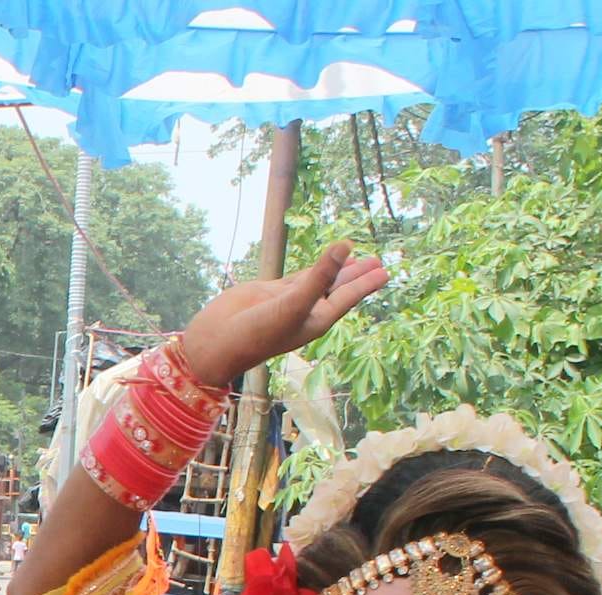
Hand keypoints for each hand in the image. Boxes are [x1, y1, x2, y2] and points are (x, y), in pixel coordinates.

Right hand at [172, 241, 389, 389]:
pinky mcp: (271, 292)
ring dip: (338, 270)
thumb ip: (319, 275)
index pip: (348, 296)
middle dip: (358, 276)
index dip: (366, 282)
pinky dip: (312, 267)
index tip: (385, 272)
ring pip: (320, 280)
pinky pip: (298, 276)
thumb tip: (346, 245)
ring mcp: (289, 300)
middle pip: (339, 288)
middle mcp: (306, 310)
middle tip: (379, 263)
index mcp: (317, 319)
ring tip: (357, 257)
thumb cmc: (256, 333)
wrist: (216, 342)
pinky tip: (322, 262)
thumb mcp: (293, 304)